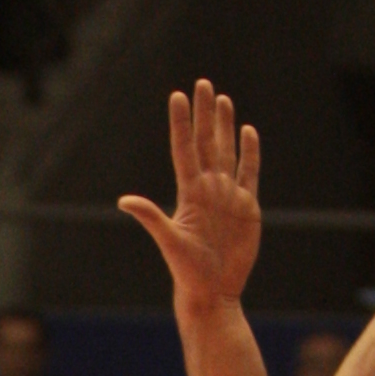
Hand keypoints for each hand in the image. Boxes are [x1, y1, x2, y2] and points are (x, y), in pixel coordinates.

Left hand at [117, 80, 262, 309]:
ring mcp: (228, 195)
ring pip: (226, 152)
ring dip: (225, 126)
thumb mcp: (169, 242)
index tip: (178, 96)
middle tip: (203, 84)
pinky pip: (249, 172)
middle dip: (205, 114)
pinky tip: (247, 132)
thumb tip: (124, 201)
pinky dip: (249, 152)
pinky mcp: (246, 206)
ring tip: (223, 99)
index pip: (184, 149)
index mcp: (189, 193)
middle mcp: (208, 188)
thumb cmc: (188, 271)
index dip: (181, 123)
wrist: (214, 291)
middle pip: (206, 142)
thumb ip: (151, 217)